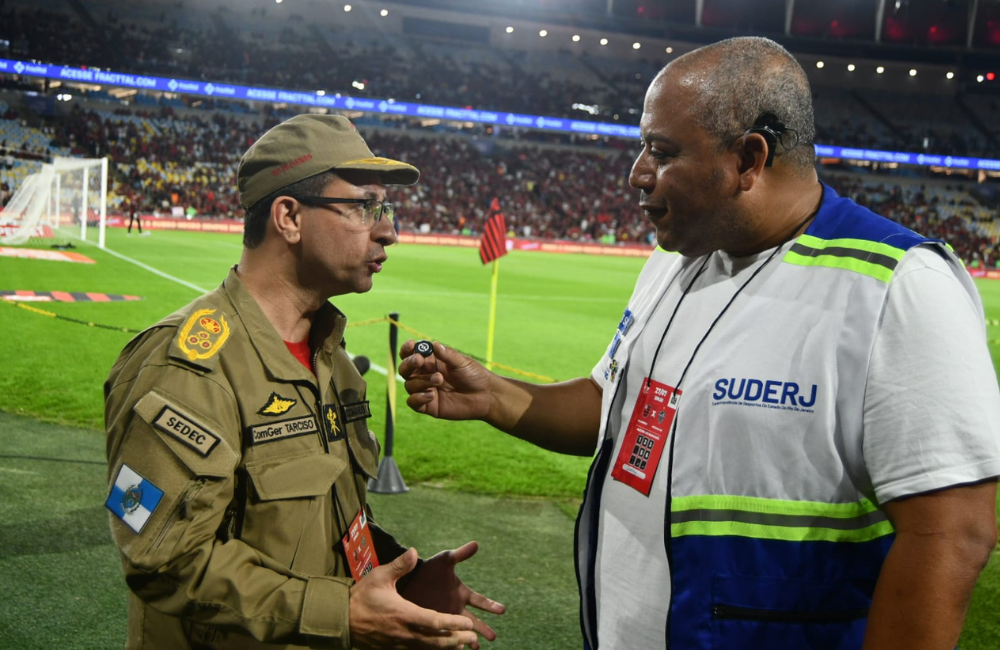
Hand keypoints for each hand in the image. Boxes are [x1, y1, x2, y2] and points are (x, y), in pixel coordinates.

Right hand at [349, 548, 478, 648]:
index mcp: (404, 614)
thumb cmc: (361, 596)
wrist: (341, 619)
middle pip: (436, 640)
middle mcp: (404, 632)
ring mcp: (399, 643)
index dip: (453, 624)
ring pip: (427, 648)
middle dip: (456, 639)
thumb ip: (399, 565)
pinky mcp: (393, 647)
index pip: (435, 622)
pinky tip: (439, 649)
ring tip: (462, 646)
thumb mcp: (380, 576)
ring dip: (446, 647)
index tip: (467, 623)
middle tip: (473, 638)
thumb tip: (414, 551)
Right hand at [399, 340, 491, 420]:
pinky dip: (418, 398)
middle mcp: (425, 375)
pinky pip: (413, 402)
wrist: (486, 396)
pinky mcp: (428, 406)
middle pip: (405, 369)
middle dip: (409, 364)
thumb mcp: (462, 362)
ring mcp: (425, 390)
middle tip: (419, 360)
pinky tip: (431, 395)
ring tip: (439, 379)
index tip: (411, 344)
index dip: (407, 349)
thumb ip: (447, 355)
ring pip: (409, 385)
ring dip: (421, 381)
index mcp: (431, 361)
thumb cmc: (474, 375)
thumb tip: (434, 344)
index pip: (411, 354)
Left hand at [400, 542, 505, 649]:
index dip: (491, 605)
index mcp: (462, 594)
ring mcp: (446, 617)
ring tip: (476, 648)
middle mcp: (456, 608)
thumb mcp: (445, 560)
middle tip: (493, 637)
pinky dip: (451, 643)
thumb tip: (476, 543)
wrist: (408, 579)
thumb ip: (460, 554)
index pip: (480, 601)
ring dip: (469, 639)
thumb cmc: (429, 568)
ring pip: (461, 631)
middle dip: (484, 629)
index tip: (502, 610)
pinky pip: (445, 635)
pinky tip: (456, 649)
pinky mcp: (434, 624)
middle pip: (474, 621)